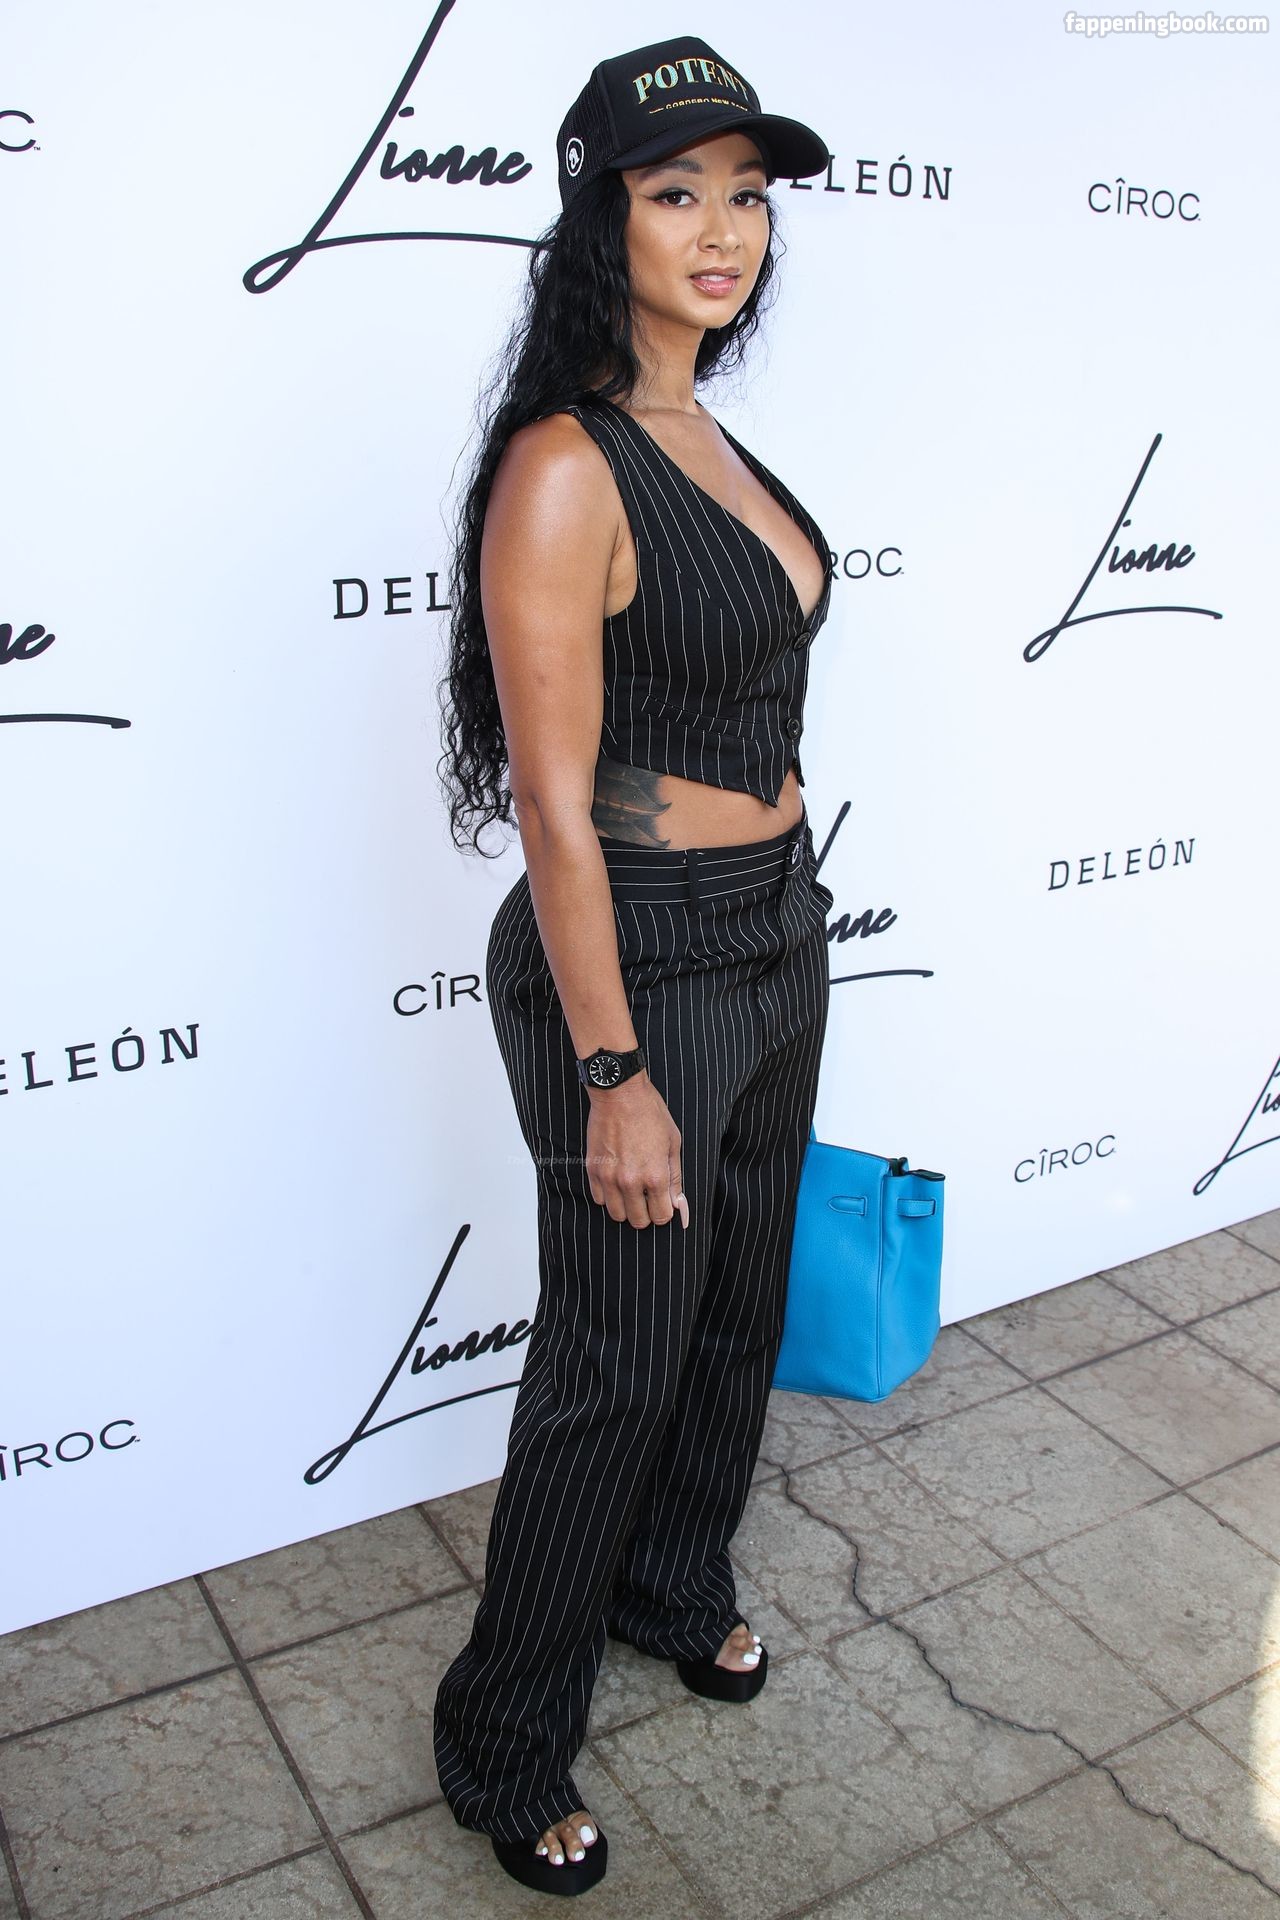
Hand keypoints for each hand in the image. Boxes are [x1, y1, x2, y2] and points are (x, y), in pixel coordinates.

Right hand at [584, 1075, 688, 1229]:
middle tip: (648, 1200)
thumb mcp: (672, 1143)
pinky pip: (599, 1199)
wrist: (620, 1094)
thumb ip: (675, 1176)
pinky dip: (608, 1197)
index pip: (661, 1216)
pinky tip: (616, 1183)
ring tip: (631, 1193)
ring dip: (626, 1208)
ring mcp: (609, 1177)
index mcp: (655, 1176)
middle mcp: (631, 1182)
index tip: (663, 1205)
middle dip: (646, 1214)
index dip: (665, 1213)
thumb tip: (676, 1202)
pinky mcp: (593, 1169)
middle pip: (638, 1221)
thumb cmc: (650, 1114)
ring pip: (617, 1215)